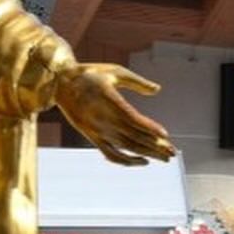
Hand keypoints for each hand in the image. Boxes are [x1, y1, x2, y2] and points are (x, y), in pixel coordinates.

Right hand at [55, 64, 174, 165]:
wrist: (60, 83)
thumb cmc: (90, 74)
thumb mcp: (114, 71)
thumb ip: (137, 82)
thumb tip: (158, 90)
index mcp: (109, 100)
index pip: (133, 118)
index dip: (149, 128)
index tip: (165, 135)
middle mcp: (103, 119)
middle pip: (133, 136)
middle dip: (155, 145)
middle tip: (173, 152)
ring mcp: (97, 130)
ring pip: (126, 147)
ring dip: (147, 154)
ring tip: (165, 158)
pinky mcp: (92, 137)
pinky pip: (111, 154)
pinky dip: (126, 161)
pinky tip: (142, 162)